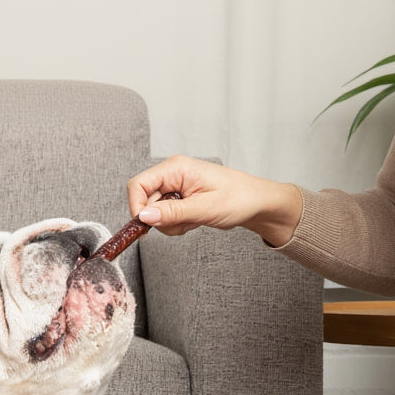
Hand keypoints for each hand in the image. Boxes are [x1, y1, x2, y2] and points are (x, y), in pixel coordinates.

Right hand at [127, 155, 302, 246]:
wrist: (257, 203)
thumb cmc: (238, 199)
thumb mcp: (205, 208)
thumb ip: (173, 212)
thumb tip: (144, 216)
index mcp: (176, 168)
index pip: (138, 185)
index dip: (137, 207)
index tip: (146, 227)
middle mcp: (172, 174)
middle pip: (145, 201)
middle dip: (160, 219)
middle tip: (183, 224)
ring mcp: (175, 186)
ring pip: (155, 212)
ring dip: (170, 224)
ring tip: (194, 221)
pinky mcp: (180, 198)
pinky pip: (166, 216)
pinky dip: (177, 224)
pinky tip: (194, 220)